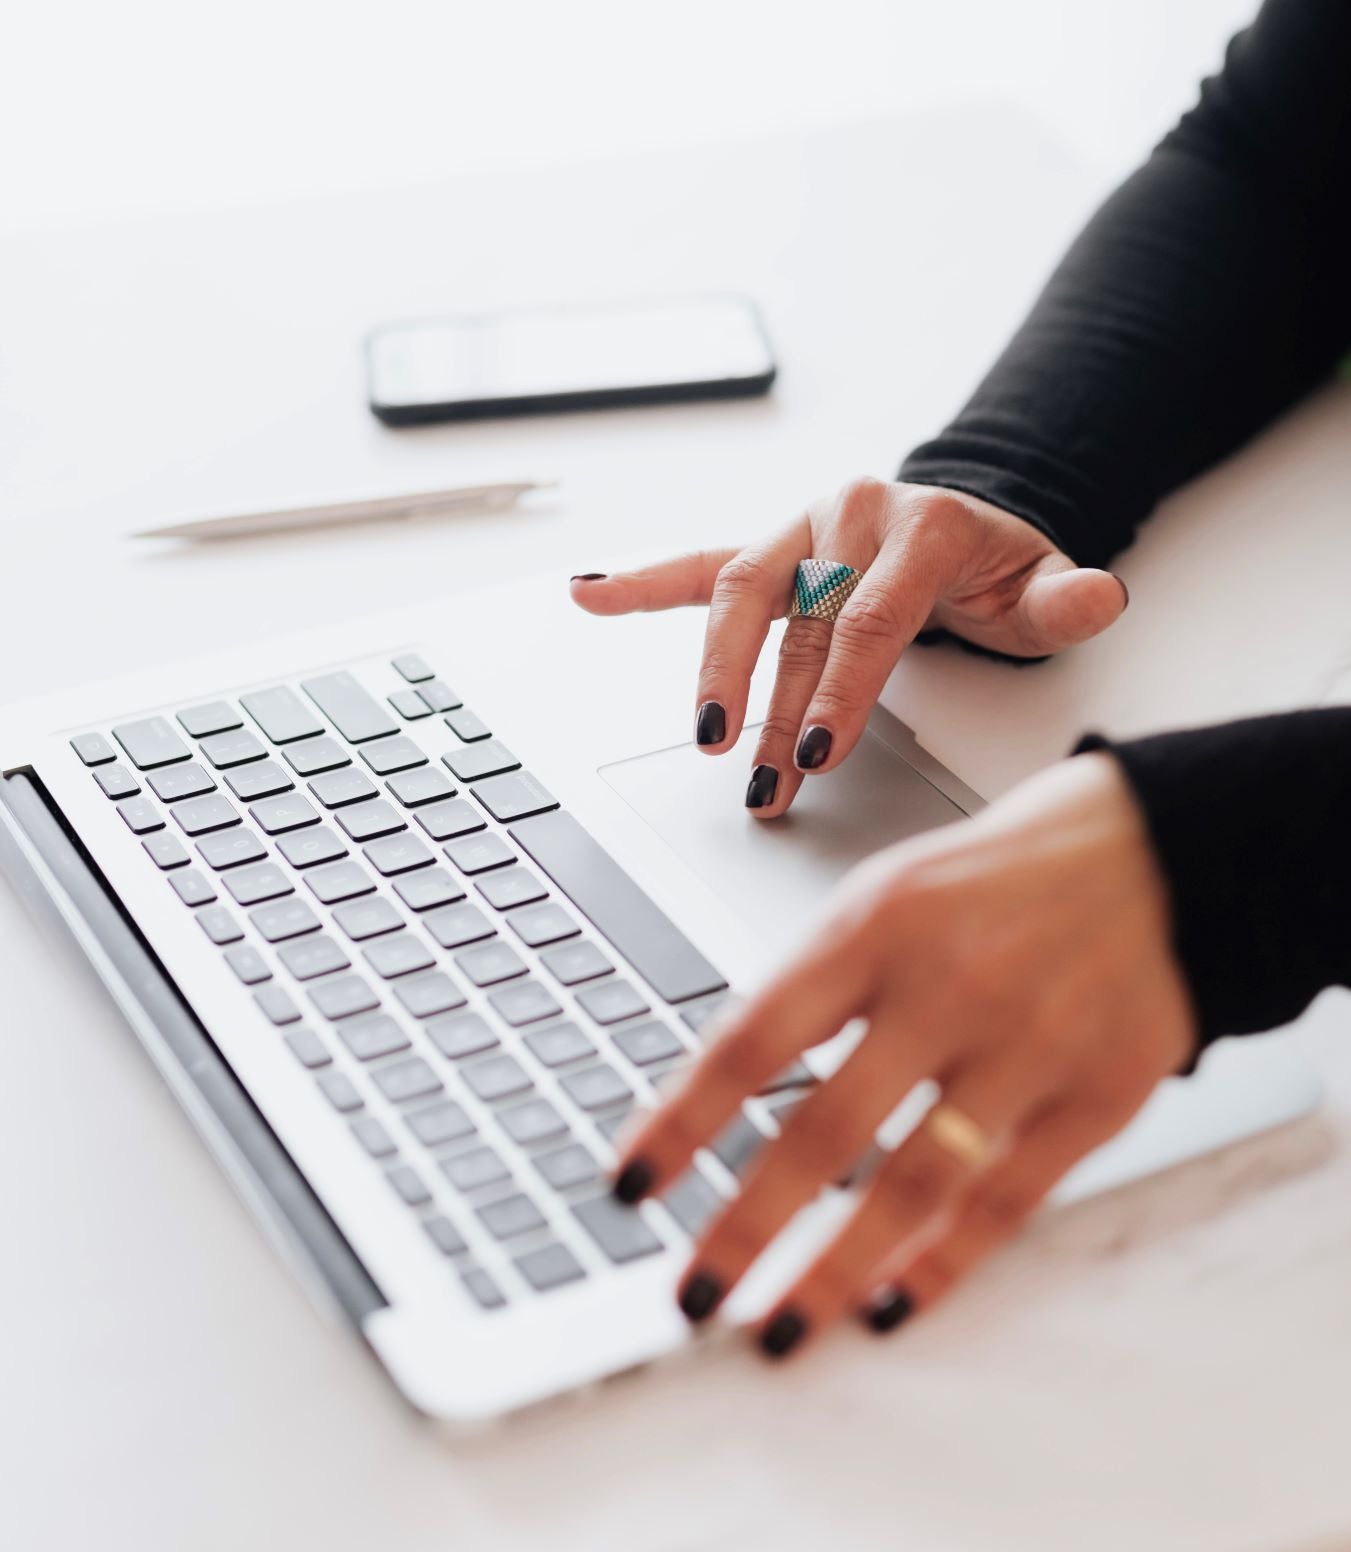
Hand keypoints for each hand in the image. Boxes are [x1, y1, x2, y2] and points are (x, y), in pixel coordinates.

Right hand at [571, 480, 1127, 815]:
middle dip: (777, 708)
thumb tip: (1096, 595)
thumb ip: (1066, 598)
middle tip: (763, 779)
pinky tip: (590, 595)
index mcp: (920, 524)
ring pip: (742, 597)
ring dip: (715, 671)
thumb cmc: (998, 572)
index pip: (866, 618)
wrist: (968, 524)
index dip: (839, 691)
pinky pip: (700, 564)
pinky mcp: (770, 548)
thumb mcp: (1044, 587)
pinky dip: (644, 582)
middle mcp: (851, 516)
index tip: (815, 755)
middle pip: (799, 622)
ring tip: (705, 738)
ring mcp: (802, 530)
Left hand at [611, 753, 1194, 1356]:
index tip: (631, 1186)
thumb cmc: (995, 879)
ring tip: (781, 1329)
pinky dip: (945, 1263)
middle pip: (823, 1133)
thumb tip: (722, 1093)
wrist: (1152, 854)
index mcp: (875, 928)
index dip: (682, 1123)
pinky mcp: (1098, 1096)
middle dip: (746, 1228)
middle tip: (694, 1294)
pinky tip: (894, 1304)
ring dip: (836, 1272)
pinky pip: (1008, 1202)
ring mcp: (1027, 1046)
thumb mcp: (886, 897)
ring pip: (914, 1186)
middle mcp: (946, 989)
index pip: (750, 1041)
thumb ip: (816, 988)